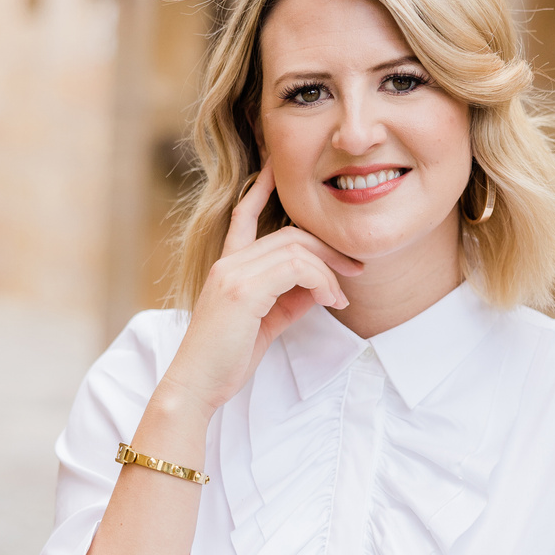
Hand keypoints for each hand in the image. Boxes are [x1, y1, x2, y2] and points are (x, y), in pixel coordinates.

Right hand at [161, 162, 362, 417]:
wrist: (198, 384)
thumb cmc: (228, 357)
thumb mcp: (266, 321)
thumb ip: (290, 298)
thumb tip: (322, 286)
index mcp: (228, 266)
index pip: (244, 215)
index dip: (262, 190)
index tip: (277, 169)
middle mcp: (228, 262)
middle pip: (288, 234)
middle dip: (328, 246)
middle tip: (356, 267)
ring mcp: (233, 273)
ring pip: (295, 249)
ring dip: (329, 269)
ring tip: (343, 293)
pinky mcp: (242, 291)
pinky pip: (294, 269)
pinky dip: (321, 281)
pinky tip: (330, 299)